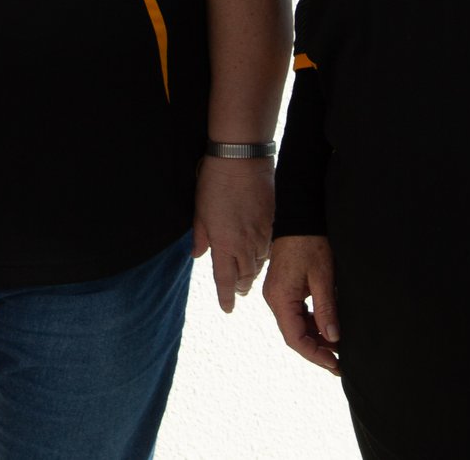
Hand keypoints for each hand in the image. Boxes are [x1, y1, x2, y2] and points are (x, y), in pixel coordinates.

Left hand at [193, 155, 273, 312]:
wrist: (242, 160)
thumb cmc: (215, 183)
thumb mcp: (199, 212)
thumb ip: (200, 237)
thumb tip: (198, 255)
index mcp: (223, 243)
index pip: (225, 280)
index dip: (226, 297)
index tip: (227, 308)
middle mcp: (244, 244)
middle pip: (246, 276)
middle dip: (241, 286)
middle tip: (238, 291)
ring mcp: (260, 234)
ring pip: (259, 264)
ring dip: (252, 273)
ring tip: (247, 276)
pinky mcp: (271, 223)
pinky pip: (267, 248)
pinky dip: (261, 256)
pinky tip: (257, 254)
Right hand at [261, 234, 339, 373]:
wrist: (300, 217)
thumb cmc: (310, 243)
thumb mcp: (323, 277)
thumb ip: (326, 309)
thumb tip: (333, 338)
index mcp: (280, 298)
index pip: (294, 338)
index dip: (315, 355)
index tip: (334, 364)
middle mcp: (275, 299)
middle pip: (294, 335)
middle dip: (317, 350)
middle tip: (339, 364)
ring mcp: (278, 294)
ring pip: (296, 326)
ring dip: (316, 338)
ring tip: (338, 349)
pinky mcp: (284, 289)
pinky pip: (297, 314)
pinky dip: (313, 324)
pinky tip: (329, 329)